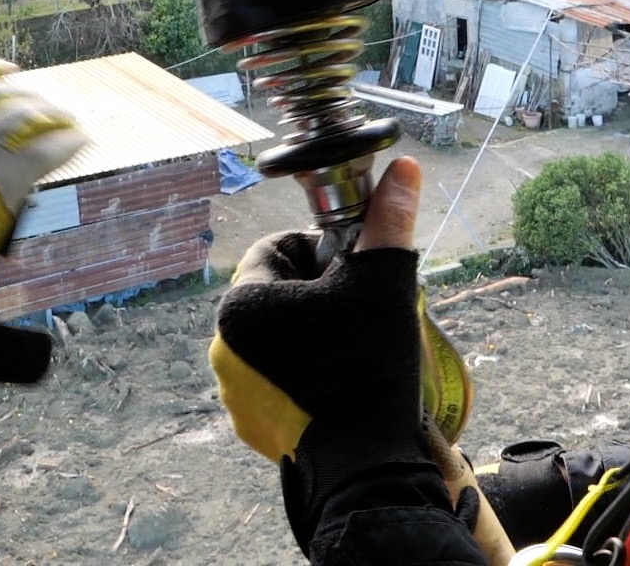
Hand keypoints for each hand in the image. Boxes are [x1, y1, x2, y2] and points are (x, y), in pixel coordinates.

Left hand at [209, 158, 432, 514]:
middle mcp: (224, 343)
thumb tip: (405, 169)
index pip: (277, 247)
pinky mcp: (251, 422)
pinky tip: (339, 383)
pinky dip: (303, 374)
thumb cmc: (369, 363)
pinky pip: (276, 378)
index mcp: (243, 302)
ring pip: (276, 337)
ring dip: (310, 332)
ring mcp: (234, 388)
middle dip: (316, 293)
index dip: (320, 250)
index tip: (353, 271)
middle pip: (276, 292)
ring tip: (352, 349)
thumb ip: (389, 221)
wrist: (367, 460)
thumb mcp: (383, 282)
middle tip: (358, 311)